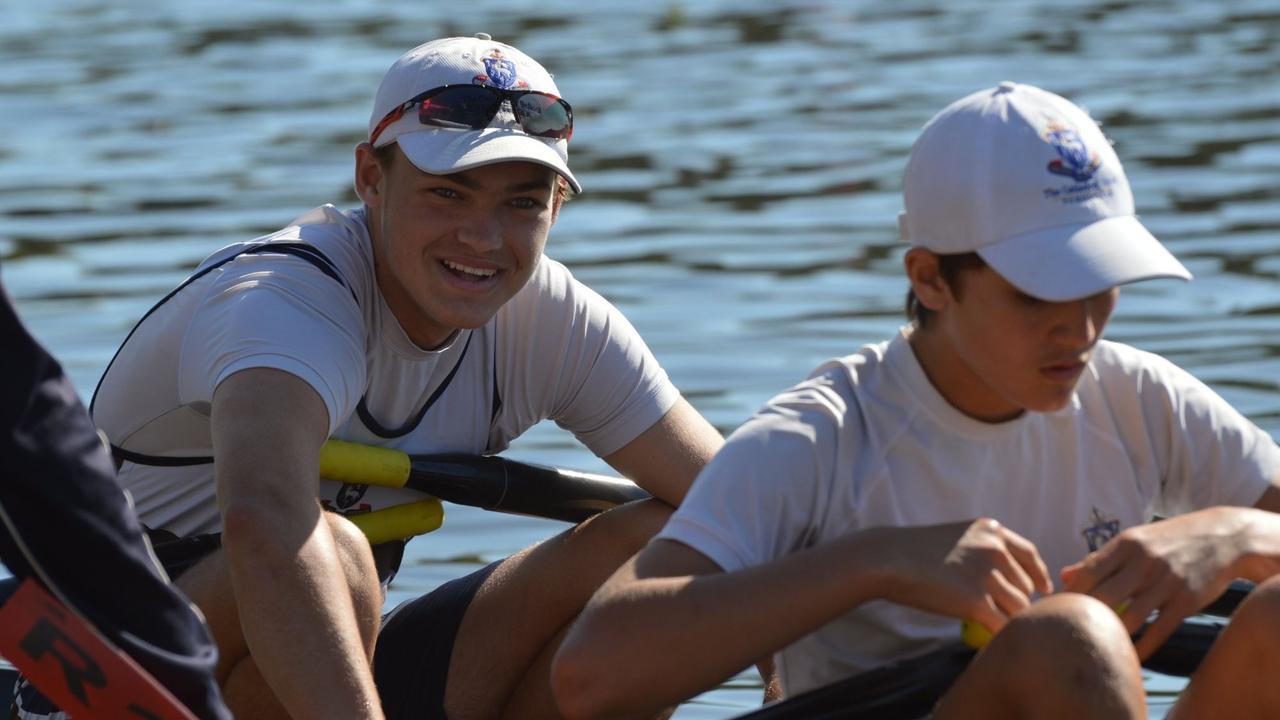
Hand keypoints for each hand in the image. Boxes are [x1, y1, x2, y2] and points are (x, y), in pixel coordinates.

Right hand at [877, 519, 1051, 635]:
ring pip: (1019, 607)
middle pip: (1026, 585)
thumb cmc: (916, 550)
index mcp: (992, 530)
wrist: (888, 558)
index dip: (1039, 575)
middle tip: (1001, 612)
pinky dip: (998, 633)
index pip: (1030, 555)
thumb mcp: (958, 536)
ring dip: (1007, 618)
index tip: (1043, 589)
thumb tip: (1008, 577)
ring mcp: (986, 574)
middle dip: (1018, 600)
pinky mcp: (975, 601)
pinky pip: (1002, 624)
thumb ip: (984, 549)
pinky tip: (987, 635)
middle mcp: (995, 548)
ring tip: (991, 622)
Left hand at [1060, 507, 1252, 659]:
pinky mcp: (1187, 599)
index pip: (1088, 573)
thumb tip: (1063, 576)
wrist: (1223, 536)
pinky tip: (1131, 658)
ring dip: (1113, 635)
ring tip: (1098, 649)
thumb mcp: (1133, 541)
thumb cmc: (1169, 540)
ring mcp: (1167, 581)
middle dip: (1086, 617)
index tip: (1060, 611)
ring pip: (1130, 616)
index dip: (1071, 595)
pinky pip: (1159, 629)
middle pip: (1104, 596)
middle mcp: (1144, 561)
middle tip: (1074, 634)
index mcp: (1126, 544)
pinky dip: (1143, 646)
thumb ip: (1099, 560)